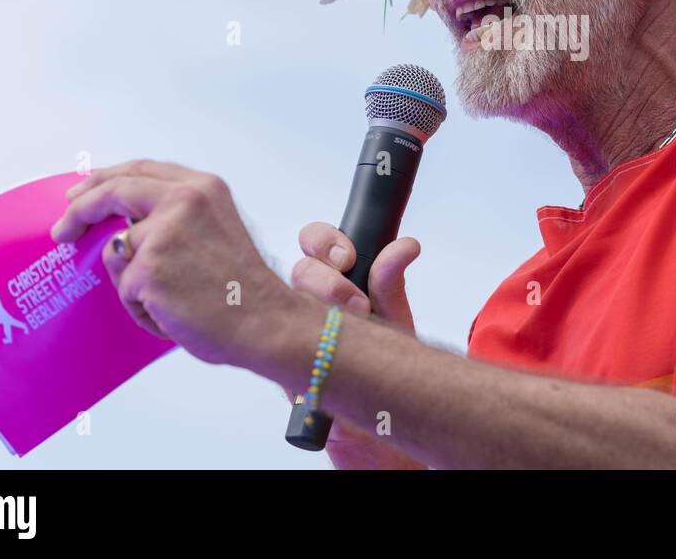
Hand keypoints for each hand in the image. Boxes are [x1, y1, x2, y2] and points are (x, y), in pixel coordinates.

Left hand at [52, 159, 296, 369]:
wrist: (263, 319)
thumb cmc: (241, 285)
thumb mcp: (215, 226)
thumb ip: (174, 213)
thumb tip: (123, 222)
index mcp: (202, 187)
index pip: (140, 170)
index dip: (104, 179)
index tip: (79, 191)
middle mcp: (184, 200)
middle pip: (113, 192)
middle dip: (80, 210)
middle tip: (62, 230)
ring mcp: (163, 234)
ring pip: (118, 252)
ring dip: (132, 279)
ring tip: (170, 297)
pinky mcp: (148, 269)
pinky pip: (125, 288)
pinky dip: (141, 306)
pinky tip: (172, 312)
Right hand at [290, 222, 423, 469]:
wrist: (379, 432)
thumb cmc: (385, 371)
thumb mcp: (394, 321)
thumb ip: (391, 283)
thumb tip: (404, 246)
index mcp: (335, 285)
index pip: (316, 246)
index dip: (326, 243)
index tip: (347, 258)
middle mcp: (310, 306)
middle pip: (298, 270)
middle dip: (326, 279)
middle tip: (355, 303)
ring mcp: (294, 336)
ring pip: (282, 301)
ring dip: (314, 310)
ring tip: (346, 328)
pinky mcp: (284, 370)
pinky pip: (271, 347)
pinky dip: (285, 346)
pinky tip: (313, 354)